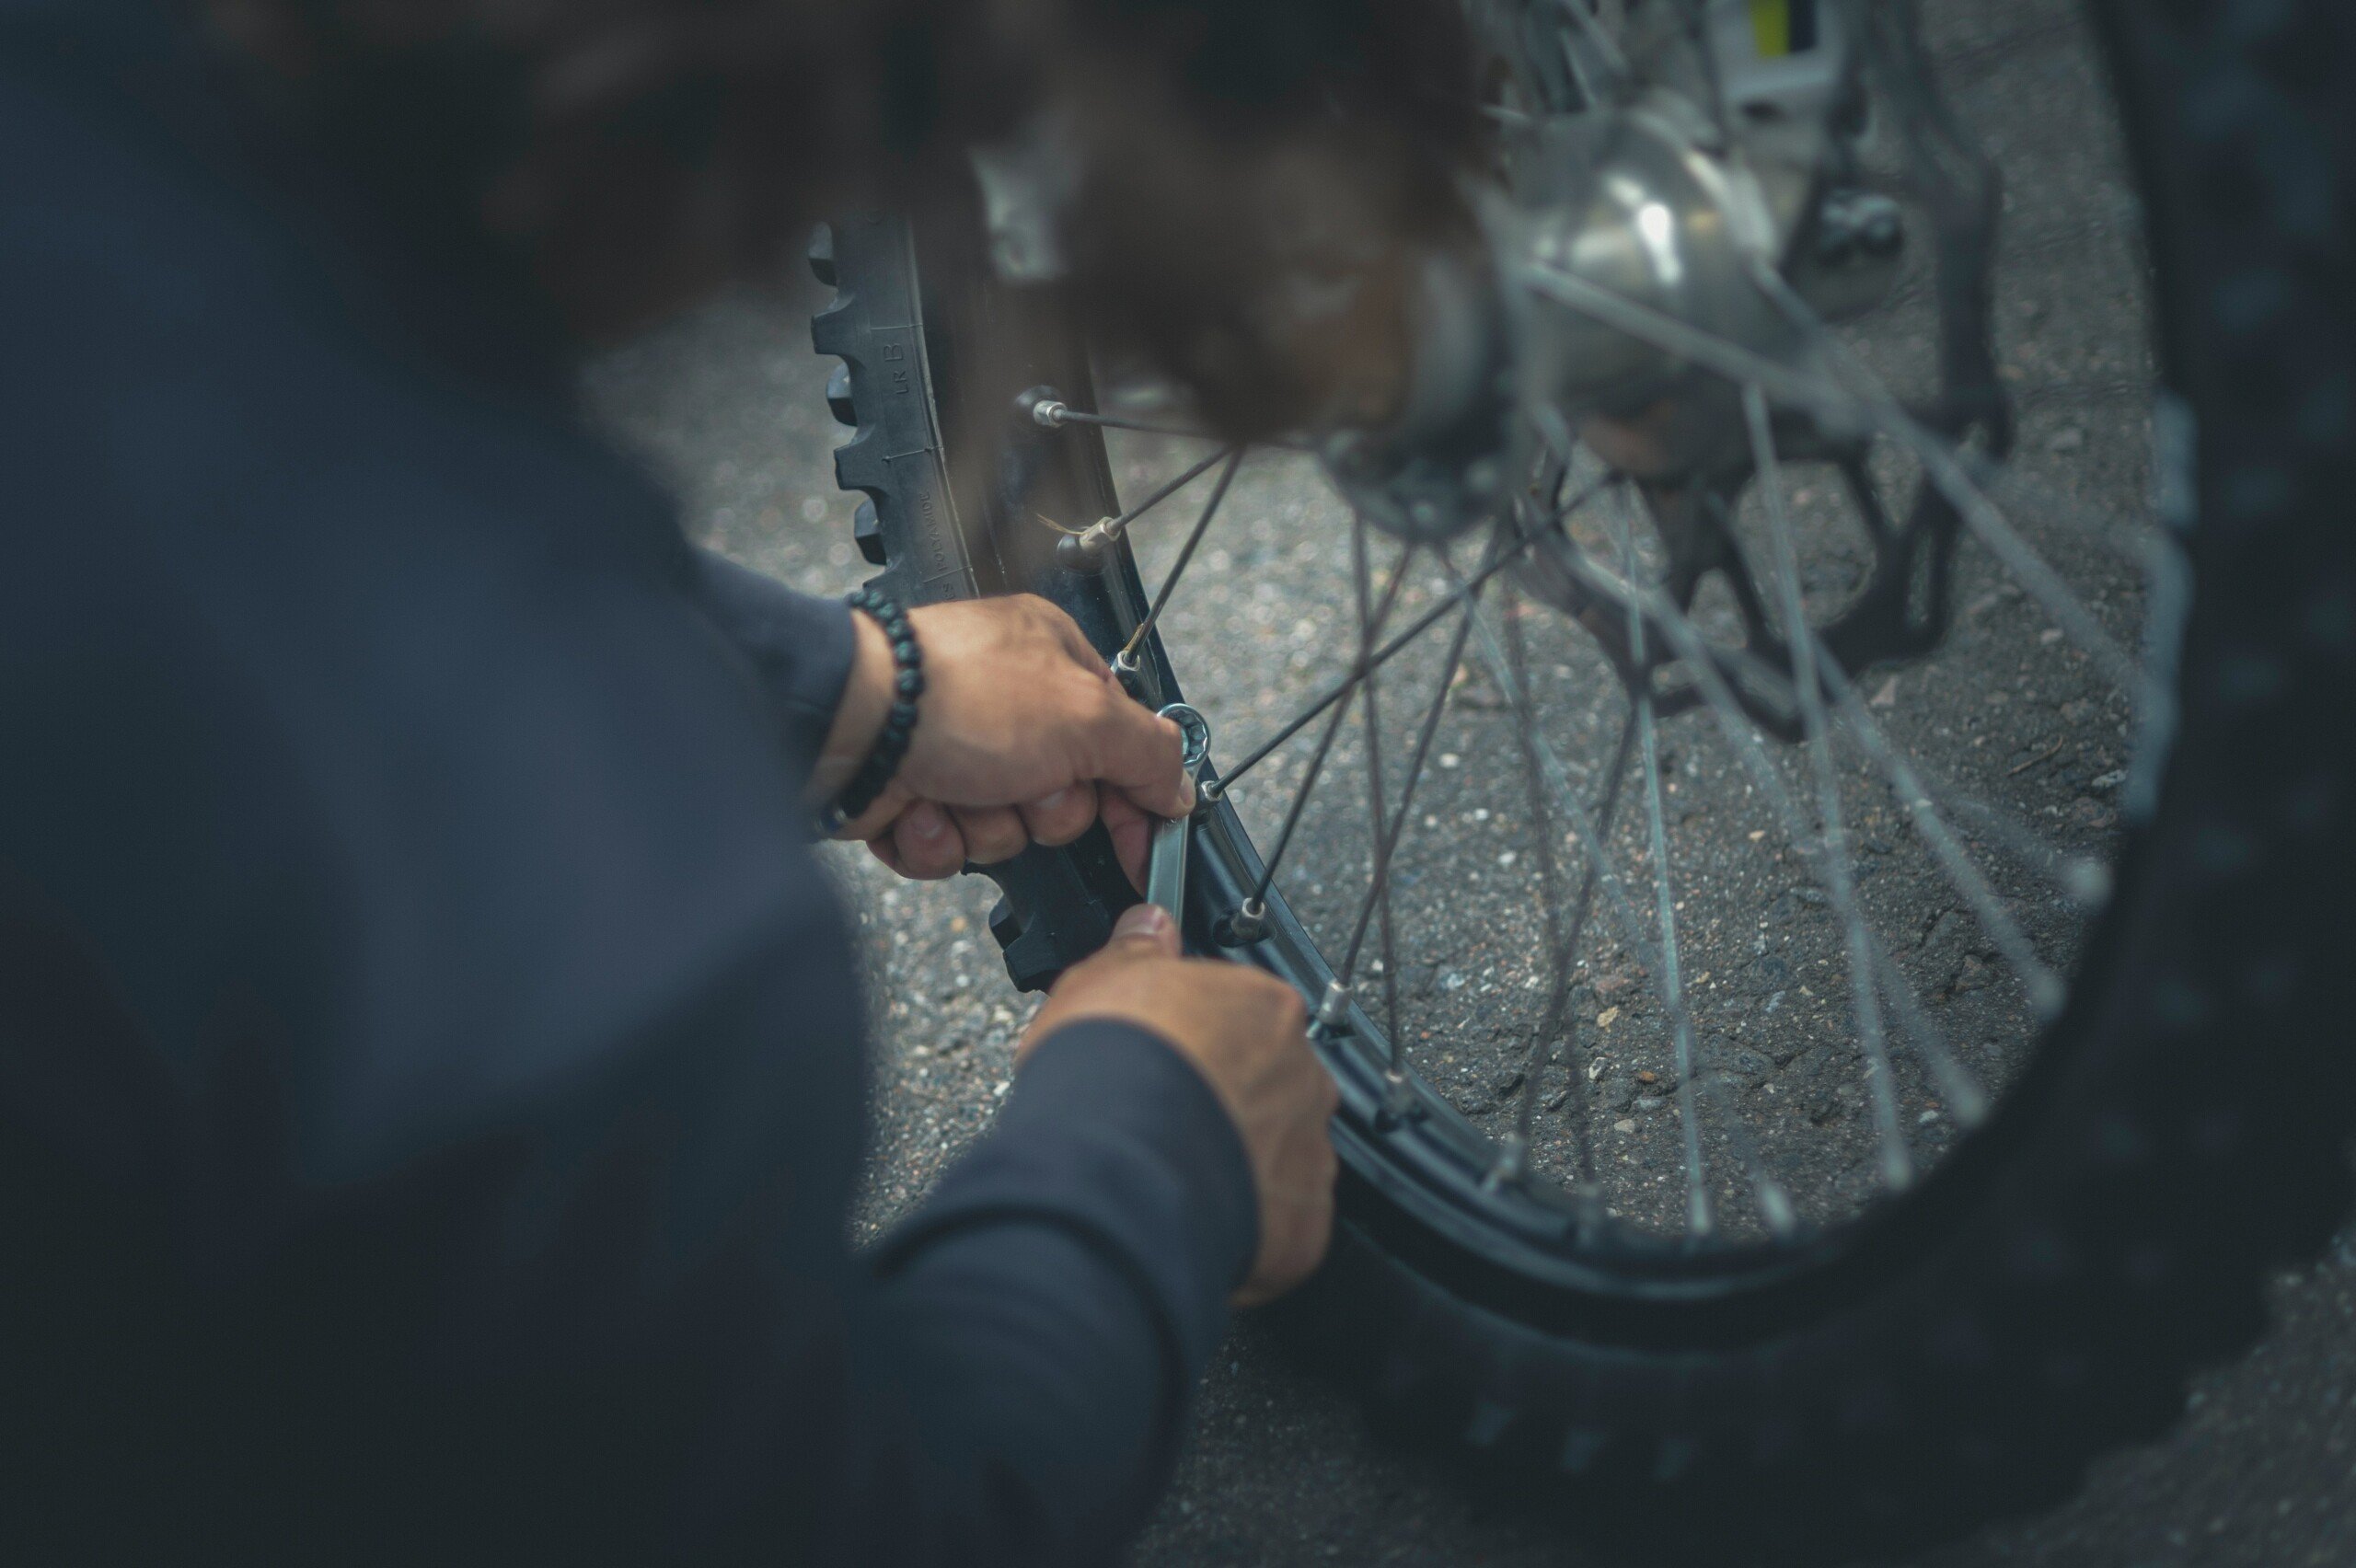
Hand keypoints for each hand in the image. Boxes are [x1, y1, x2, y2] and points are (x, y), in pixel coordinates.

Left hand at [812, 596, 1192, 884]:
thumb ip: (1148, 753)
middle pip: (1064, 799)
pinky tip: (915, 806)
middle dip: (1041, 809)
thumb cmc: (954, 695)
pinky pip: (946, 848)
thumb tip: (1179, 786)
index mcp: (1055, 662)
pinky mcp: (908, 792)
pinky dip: (932, 838)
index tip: (1145, 845)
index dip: (1134, 800)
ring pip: (1003, 831)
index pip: (1120, 745)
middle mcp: (1005, 703)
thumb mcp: (1085, 716)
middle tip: (1021, 783)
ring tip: (954, 790)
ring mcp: (953, 749)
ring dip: (982, 826)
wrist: (846, 723)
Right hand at [1020, 903, 1337, 1306]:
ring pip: (1280, 1156)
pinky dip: (1245, 1226)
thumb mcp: (1101, 980)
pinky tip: (1194, 1217)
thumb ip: (1135, 951)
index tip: (1166, 1056)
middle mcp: (1304, 1077)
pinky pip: (1281, 1224)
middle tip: (1164, 1119)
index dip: (1199, 1039)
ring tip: (1173, 1176)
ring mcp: (1310, 1152)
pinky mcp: (1305, 1225)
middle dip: (1226, 1102)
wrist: (1119, 1164)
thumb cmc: (1113, 1066)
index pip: (1245, 1017)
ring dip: (1238, 1163)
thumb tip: (1148, 925)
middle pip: (1271, 1086)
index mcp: (1267, 1010)